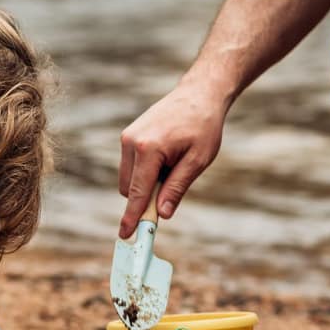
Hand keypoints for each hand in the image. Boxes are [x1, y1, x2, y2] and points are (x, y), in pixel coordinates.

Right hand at [118, 84, 225, 237]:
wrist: (198, 94)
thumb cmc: (203, 126)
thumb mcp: (197, 160)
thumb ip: (177, 188)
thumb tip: (163, 214)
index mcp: (148, 149)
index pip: (137, 193)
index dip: (133, 217)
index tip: (125, 235)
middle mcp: (131, 142)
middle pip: (129, 189)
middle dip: (146, 198)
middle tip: (173, 187)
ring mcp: (127, 138)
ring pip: (128, 179)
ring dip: (146, 184)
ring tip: (174, 163)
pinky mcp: (128, 136)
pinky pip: (131, 167)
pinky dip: (145, 172)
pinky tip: (167, 156)